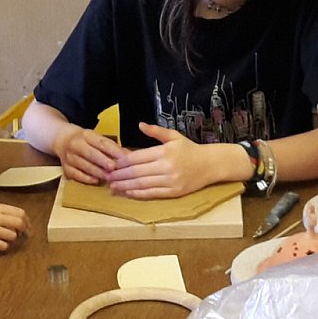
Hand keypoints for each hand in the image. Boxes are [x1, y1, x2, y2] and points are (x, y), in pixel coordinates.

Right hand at [0, 204, 29, 251]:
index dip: (27, 221)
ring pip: (13, 236)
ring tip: (4, 237)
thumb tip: (27, 225)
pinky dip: (4, 246)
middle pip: (19, 223)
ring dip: (12, 238)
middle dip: (23, 230)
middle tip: (21, 234)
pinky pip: (4, 246)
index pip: (21, 213)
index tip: (28, 227)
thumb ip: (9, 214)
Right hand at [55, 127, 122, 184]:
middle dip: (103, 161)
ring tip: (109, 177)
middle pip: (91, 153)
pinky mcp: (65, 168)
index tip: (123, 157)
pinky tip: (96, 181)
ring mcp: (69, 157)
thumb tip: (129, 156)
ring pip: (84, 165)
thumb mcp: (97, 138)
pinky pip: (76, 174)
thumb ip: (112, 147)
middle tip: (113, 168)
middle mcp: (76, 144)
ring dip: (97, 172)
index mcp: (86, 135)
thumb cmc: (85, 140)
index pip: (101, 142)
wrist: (62, 140)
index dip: (112, 150)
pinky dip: (86, 178)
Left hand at [107, 122, 221, 198]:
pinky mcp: (174, 192)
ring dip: (126, 186)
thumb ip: (156, 131)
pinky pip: (152, 193)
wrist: (210, 164)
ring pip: (143, 184)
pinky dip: (138, 194)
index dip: (123, 162)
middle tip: (107, 176)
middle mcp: (167, 167)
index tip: (112, 164)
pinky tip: (128, 192)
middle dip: (120, 175)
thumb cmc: (190, 149)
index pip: (138, 157)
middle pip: (137, 172)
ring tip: (113, 186)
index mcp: (165, 151)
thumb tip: (139, 125)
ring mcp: (170, 181)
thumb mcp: (174, 136)